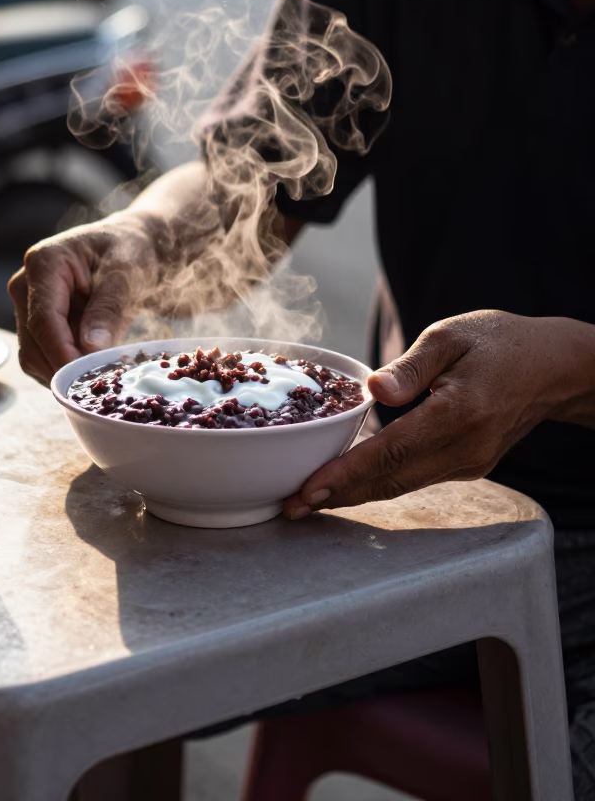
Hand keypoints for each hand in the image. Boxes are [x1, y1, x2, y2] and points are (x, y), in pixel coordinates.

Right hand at [8, 215, 159, 385]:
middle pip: (33, 344)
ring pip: (34, 357)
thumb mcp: (126, 273)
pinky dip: (64, 368)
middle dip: (64, 368)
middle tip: (102, 382)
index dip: (62, 353)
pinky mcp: (33, 324)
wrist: (125, 247)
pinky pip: (42, 358)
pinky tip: (91, 365)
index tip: (86, 377)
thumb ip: (109, 308)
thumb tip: (90, 347)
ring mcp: (25, 306)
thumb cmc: (128, 251)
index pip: (44, 320)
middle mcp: (24, 285)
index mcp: (43, 263)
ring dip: (64, 372)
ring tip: (101, 372)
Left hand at [284, 310, 593, 517]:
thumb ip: (410, 367)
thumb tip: (372, 391)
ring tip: (309, 499)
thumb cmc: (497, 342)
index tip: (308, 489)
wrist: (552, 367)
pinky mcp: (469, 466)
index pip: (392, 452)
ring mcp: (470, 463)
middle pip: (393, 480)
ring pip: (403, 486)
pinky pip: (417, 479)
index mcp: (458, 412)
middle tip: (291, 506)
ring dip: (355, 494)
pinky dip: (381, 483)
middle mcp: (465, 448)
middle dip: (339, 495)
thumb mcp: (450, 336)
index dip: (346, 473)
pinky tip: (349, 481)